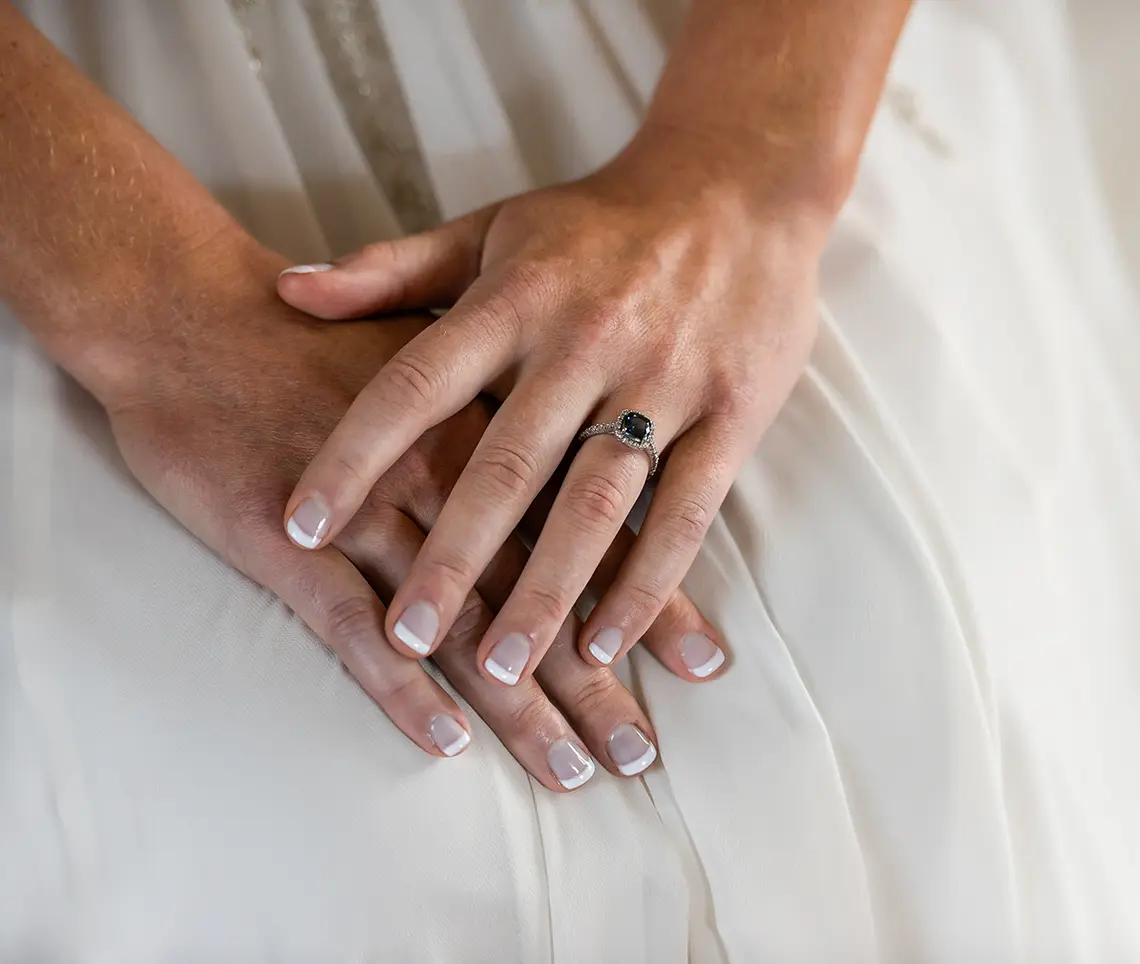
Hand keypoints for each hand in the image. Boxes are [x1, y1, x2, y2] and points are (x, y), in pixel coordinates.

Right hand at [101, 248, 660, 790]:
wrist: (187, 310)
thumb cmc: (310, 335)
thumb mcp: (426, 341)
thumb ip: (501, 393)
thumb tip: (578, 438)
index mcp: (489, 426)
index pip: (588, 524)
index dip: (646, 593)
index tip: (701, 658)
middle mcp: (446, 474)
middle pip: (539, 591)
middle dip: (597, 675)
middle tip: (642, 750)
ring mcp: (369, 510)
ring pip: (463, 621)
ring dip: (520, 702)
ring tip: (576, 768)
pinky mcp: (290, 539)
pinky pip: (352, 627)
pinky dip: (399, 686)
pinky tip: (445, 740)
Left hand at [278, 132, 826, 687]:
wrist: (740, 185)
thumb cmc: (599, 221)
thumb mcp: (492, 229)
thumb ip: (391, 268)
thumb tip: (285, 289)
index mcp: (515, 298)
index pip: (417, 383)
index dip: (352, 455)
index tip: (301, 526)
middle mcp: (584, 343)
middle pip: (506, 466)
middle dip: (453, 559)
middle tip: (407, 638)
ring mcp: (663, 382)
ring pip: (596, 502)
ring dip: (549, 591)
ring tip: (503, 669)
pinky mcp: (732, 414)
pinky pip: (685, 512)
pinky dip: (647, 585)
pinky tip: (607, 645)